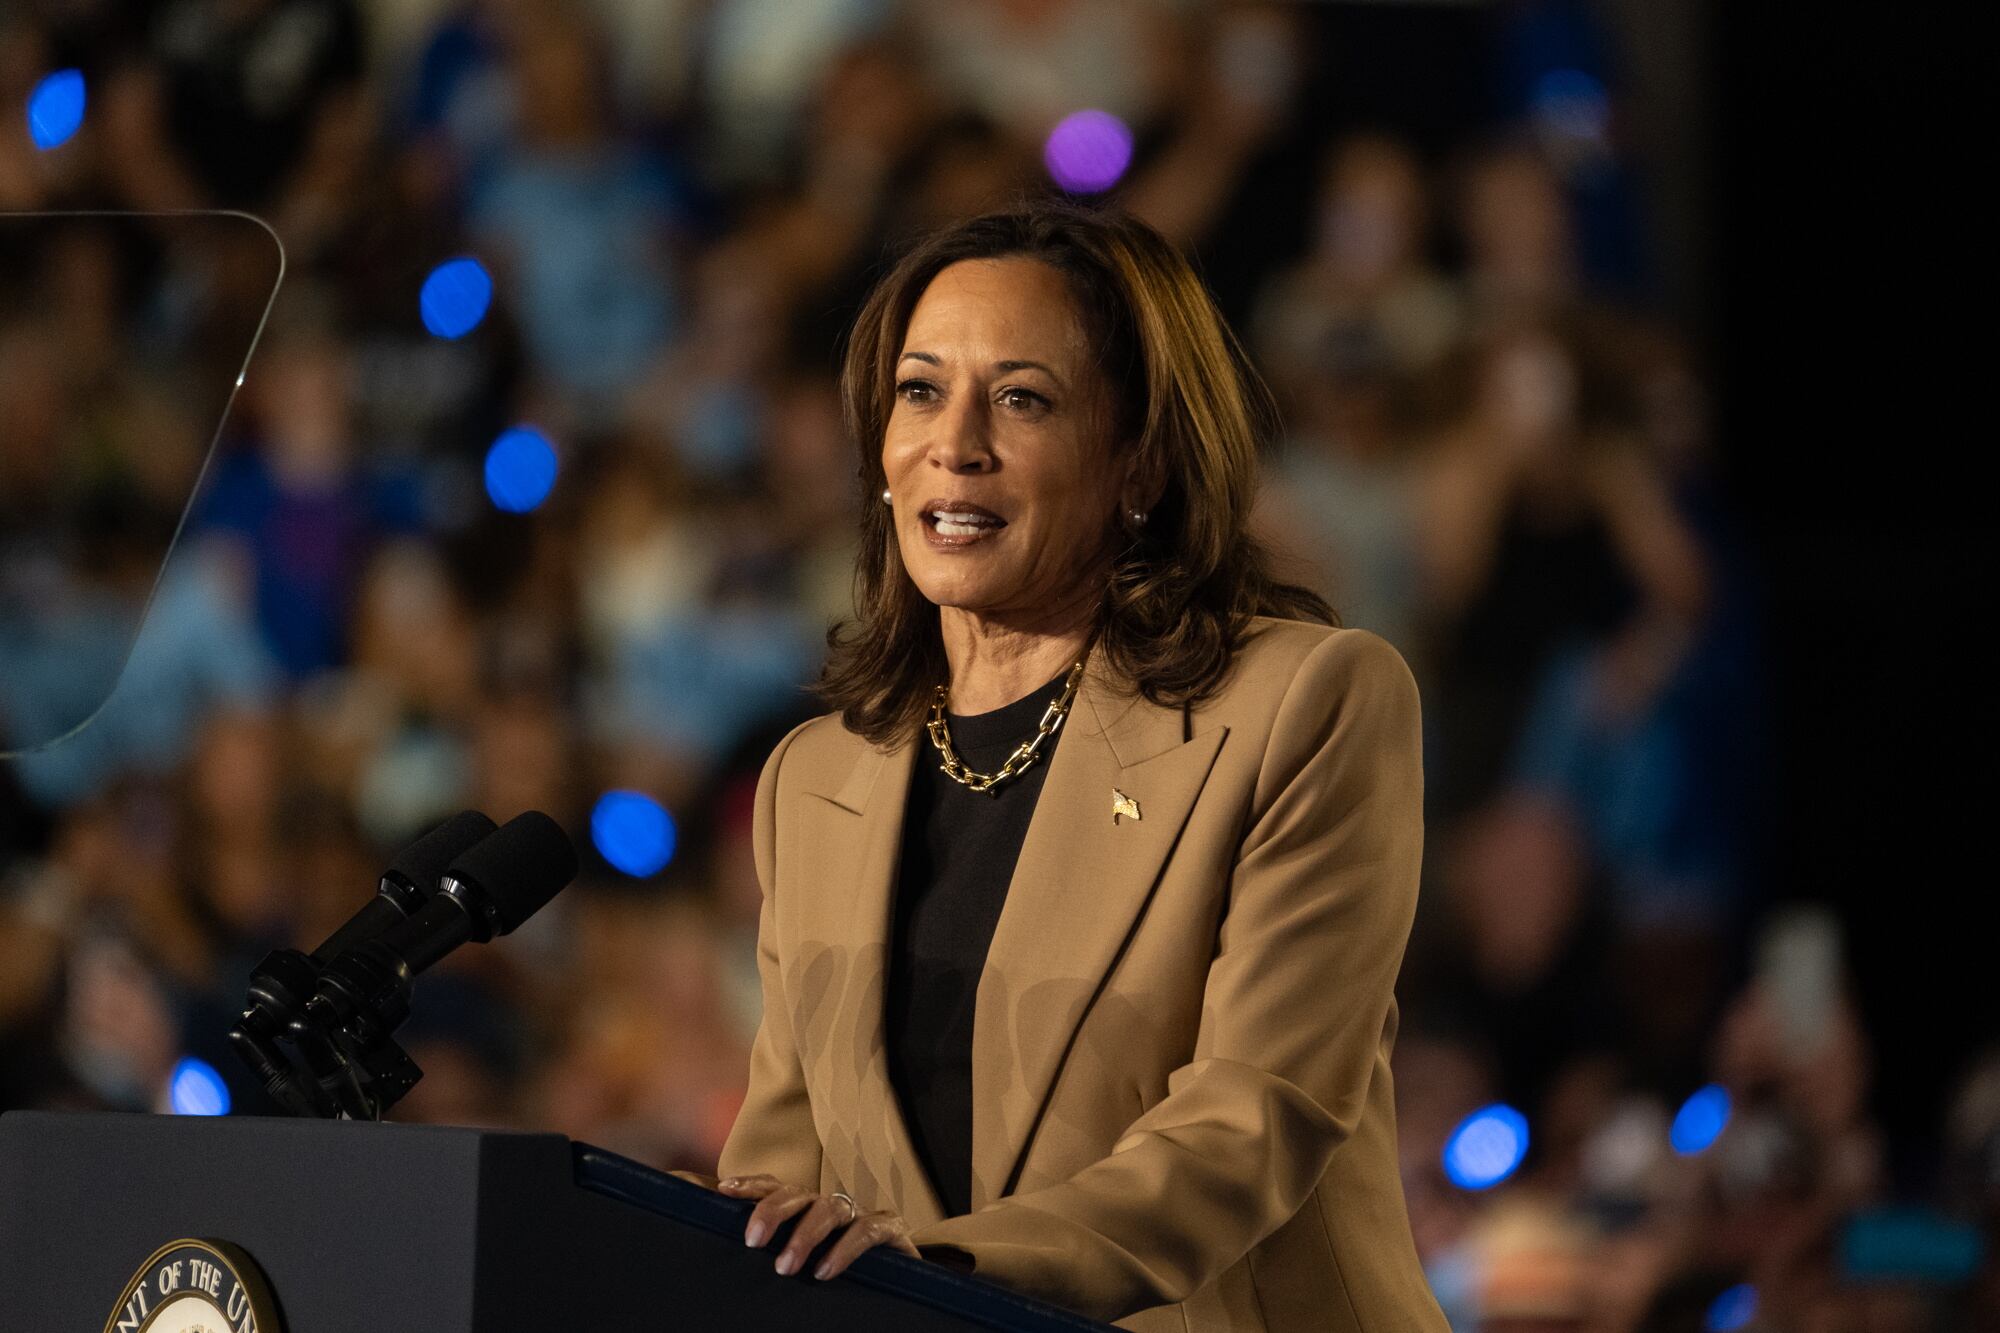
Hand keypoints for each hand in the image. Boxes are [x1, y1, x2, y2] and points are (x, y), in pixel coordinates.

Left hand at [718, 1174, 921, 1279]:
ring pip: (829, 1209)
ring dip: (805, 1236)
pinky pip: (867, 1231)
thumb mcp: (808, 1258)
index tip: (725, 1189)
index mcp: (810, 1209)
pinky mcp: (891, 1230)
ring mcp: (862, 1214)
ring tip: (785, 1267)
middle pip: (798, 1193)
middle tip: (752, 1241)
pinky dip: (844, 1249)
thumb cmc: (846, 1271)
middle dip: (773, 1211)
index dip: (752, 1185)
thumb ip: (777, 1247)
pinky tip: (825, 1271)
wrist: (903, 1285)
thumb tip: (738, 1240)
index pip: (778, 1187)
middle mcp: (833, 1205)